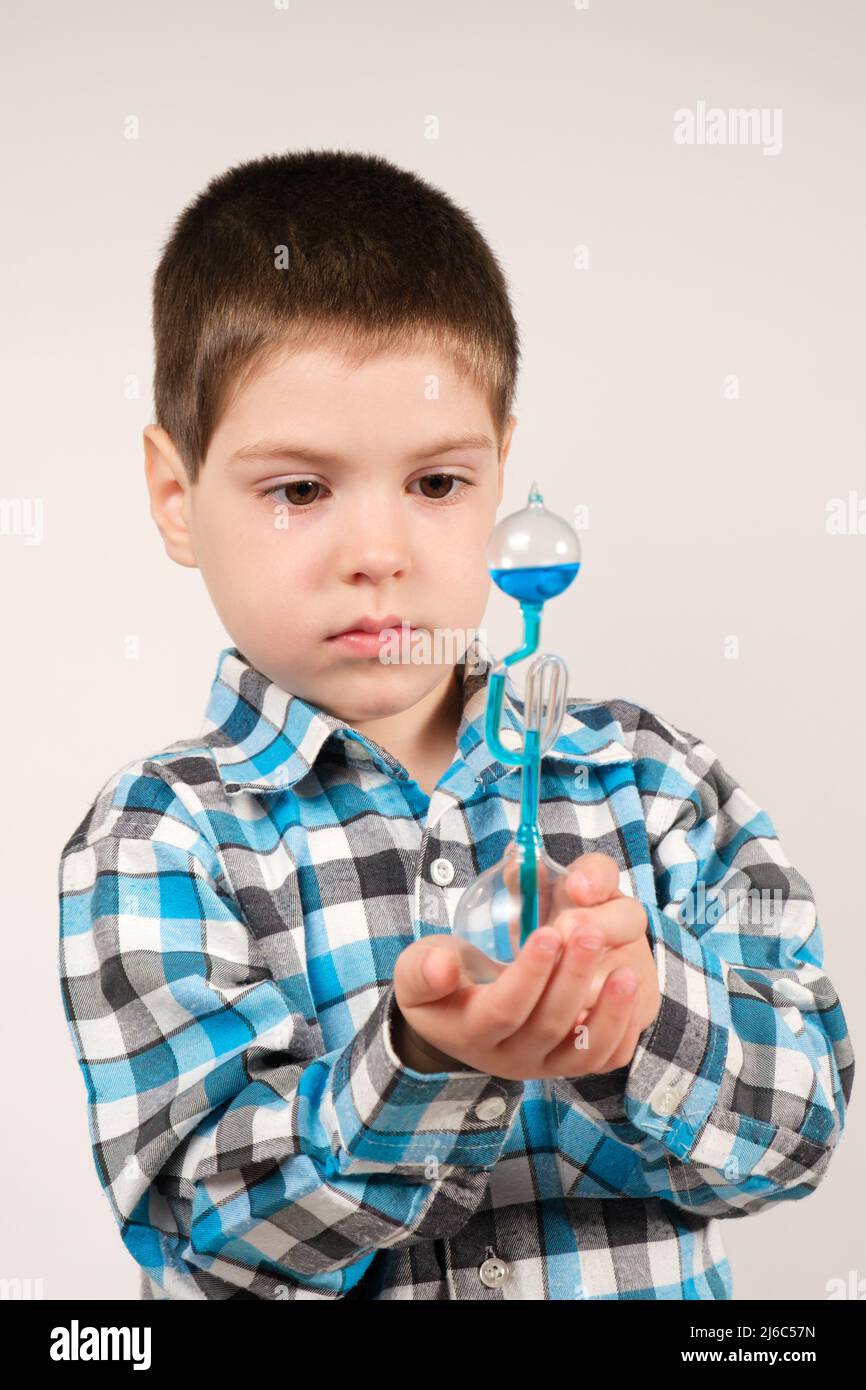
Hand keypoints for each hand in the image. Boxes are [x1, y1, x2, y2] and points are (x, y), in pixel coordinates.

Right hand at [393, 853, 659, 1079]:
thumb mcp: (415, 971)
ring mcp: (544, 1065)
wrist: (457, 1017)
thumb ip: (423, 969)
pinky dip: (623, 1028)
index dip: (529, 974)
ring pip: (583, 1051)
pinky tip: (632, 989)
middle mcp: (509, 1058)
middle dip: (572, 978)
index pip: (503, 1010)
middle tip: (590, 933)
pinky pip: (603, 1057)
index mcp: (470, 1032)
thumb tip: (441, 967)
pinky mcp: (570, 1063)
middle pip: (548, 1025)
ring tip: (628, 971)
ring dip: (609, 1011)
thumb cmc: (439, 983)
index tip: (548, 932)